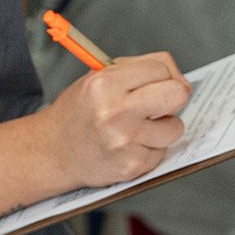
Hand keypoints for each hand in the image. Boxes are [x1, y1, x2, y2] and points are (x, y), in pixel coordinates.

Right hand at [40, 53, 188, 187]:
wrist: (53, 151)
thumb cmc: (80, 112)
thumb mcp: (100, 77)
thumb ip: (140, 69)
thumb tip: (181, 81)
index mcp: (105, 84)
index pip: (161, 68)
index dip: (161, 75)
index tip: (153, 83)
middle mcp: (115, 112)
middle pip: (177, 94)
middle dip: (174, 97)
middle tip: (159, 103)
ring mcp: (124, 141)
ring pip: (176, 127)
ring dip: (163, 127)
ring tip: (138, 128)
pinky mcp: (132, 165)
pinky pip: (162, 151)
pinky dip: (151, 148)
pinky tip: (130, 145)